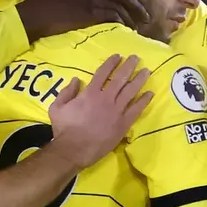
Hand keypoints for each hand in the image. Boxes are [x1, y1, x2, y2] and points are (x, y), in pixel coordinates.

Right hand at [17, 0, 149, 39]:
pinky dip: (122, 21)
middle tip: (147, 13)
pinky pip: (112, 15)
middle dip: (138, 3)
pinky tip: (127, 28)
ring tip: (141, 24)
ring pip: (120, 5)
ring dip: (133, 15)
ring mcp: (91, 1)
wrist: (34, 15)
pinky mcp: (89, 15)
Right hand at [48, 54, 153, 168]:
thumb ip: (67, 92)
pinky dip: (143, 101)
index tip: (118, 56)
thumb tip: (76, 80)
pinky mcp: (123, 124)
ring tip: (146, 71)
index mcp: (90, 93)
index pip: (102, 73)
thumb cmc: (64, 129)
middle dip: (128, 66)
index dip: (111, 63)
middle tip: (136, 58)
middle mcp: (105, 99)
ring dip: (139, 80)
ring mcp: (116, 111)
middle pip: (120, 78)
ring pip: (130, 91)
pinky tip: (150, 94)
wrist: (74, 150)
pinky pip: (136, 110)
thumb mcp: (56, 107)